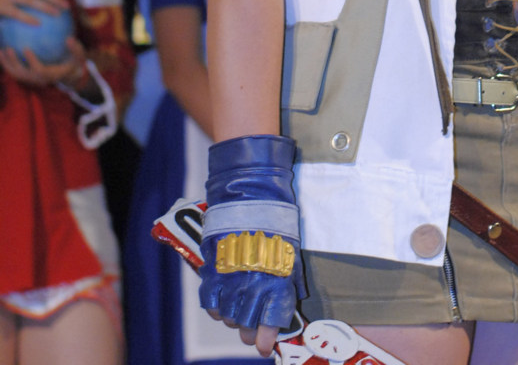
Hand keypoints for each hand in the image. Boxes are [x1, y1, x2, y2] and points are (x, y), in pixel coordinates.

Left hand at [0, 35, 86, 87]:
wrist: (68, 74)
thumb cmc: (74, 62)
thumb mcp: (79, 56)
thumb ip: (75, 48)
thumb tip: (69, 38)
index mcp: (50, 75)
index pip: (38, 70)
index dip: (31, 61)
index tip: (26, 48)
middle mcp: (38, 80)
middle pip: (22, 74)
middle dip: (13, 62)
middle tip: (8, 48)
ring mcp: (31, 80)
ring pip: (15, 74)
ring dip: (6, 63)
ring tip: (1, 49)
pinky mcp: (27, 77)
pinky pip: (14, 70)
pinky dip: (7, 62)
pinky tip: (3, 49)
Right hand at [199, 135, 306, 353]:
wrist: (249, 189)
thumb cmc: (276, 215)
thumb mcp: (290, 248)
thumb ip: (287, 279)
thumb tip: (285, 303)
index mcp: (276, 279)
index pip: (271, 322)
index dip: (267, 338)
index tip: (266, 346)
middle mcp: (252, 284)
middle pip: (246, 324)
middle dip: (250, 332)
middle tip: (253, 332)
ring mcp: (230, 278)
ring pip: (228, 317)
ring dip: (234, 320)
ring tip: (239, 314)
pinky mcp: (212, 270)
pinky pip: (210, 302)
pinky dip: (216, 307)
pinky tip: (223, 303)